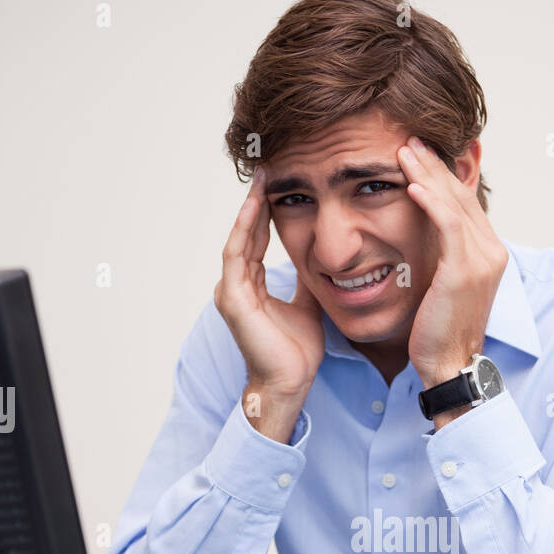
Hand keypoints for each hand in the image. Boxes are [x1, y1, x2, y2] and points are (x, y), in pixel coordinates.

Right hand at [214, 169, 325, 407]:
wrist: (289, 383)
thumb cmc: (296, 352)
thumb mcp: (308, 303)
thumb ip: (308, 279)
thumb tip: (321, 258)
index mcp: (251, 287)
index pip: (257, 240)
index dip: (266, 212)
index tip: (278, 185)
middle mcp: (236, 285)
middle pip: (245, 233)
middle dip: (255, 201)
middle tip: (267, 169)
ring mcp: (231, 290)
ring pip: (239, 238)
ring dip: (250, 207)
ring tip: (261, 179)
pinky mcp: (234, 298)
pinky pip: (238, 254)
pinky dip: (246, 228)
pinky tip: (257, 205)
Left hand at [399, 137, 507, 392]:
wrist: (449, 364)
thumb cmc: (438, 331)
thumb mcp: (442, 285)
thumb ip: (441, 255)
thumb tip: (421, 234)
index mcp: (489, 253)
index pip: (464, 203)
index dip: (440, 177)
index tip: (416, 155)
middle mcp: (491, 251)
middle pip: (460, 196)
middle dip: (433, 166)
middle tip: (408, 141)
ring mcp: (481, 260)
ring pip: (454, 203)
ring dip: (427, 174)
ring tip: (404, 152)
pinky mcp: (464, 270)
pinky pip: (448, 224)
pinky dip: (430, 201)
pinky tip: (410, 184)